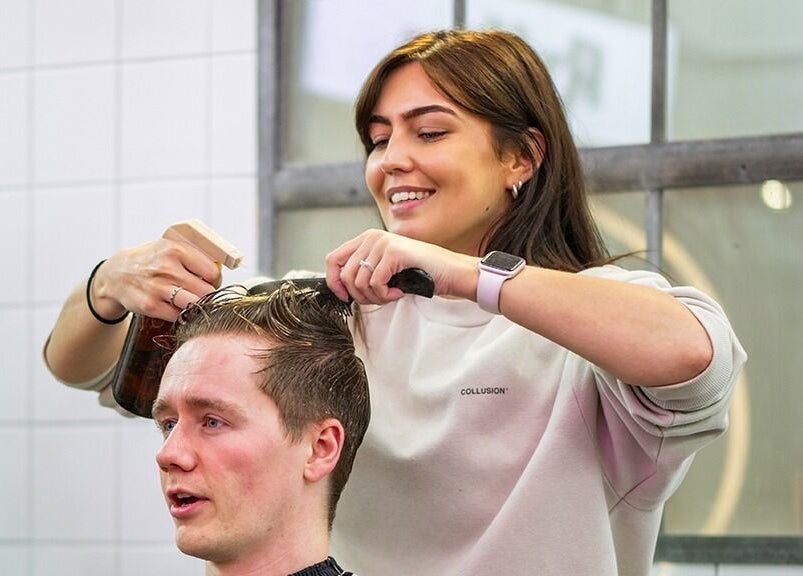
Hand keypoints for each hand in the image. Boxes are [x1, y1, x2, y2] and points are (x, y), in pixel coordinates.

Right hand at [91, 235, 222, 321]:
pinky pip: (178, 316)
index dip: (215, 280)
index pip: (212, 272)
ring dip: (197, 307)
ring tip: (192, 302)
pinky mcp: (150, 305)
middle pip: (206, 291)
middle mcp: (166, 268)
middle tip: (202, 294)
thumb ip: (195, 255)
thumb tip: (222, 269)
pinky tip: (177, 308)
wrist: (117, 274)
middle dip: (208, 295)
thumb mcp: (170, 247)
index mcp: (175, 250)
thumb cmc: (151, 261)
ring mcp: (157, 288)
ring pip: (194, 305)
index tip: (210, 282)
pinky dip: (182, 315)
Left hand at [325, 229, 477, 304]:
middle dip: (360, 295)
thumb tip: (340, 288)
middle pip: (345, 275)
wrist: (449, 271)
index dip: (334, 282)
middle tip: (378, 299)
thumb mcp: (384, 269)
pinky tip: (398, 293)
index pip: (332, 259)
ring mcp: (382, 243)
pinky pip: (375, 284)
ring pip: (359, 282)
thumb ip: (363, 272)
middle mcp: (371, 237)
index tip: (344, 297)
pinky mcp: (393, 253)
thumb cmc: (419, 272)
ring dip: (374, 297)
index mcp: (366, 238)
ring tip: (390, 295)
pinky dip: (385, 296)